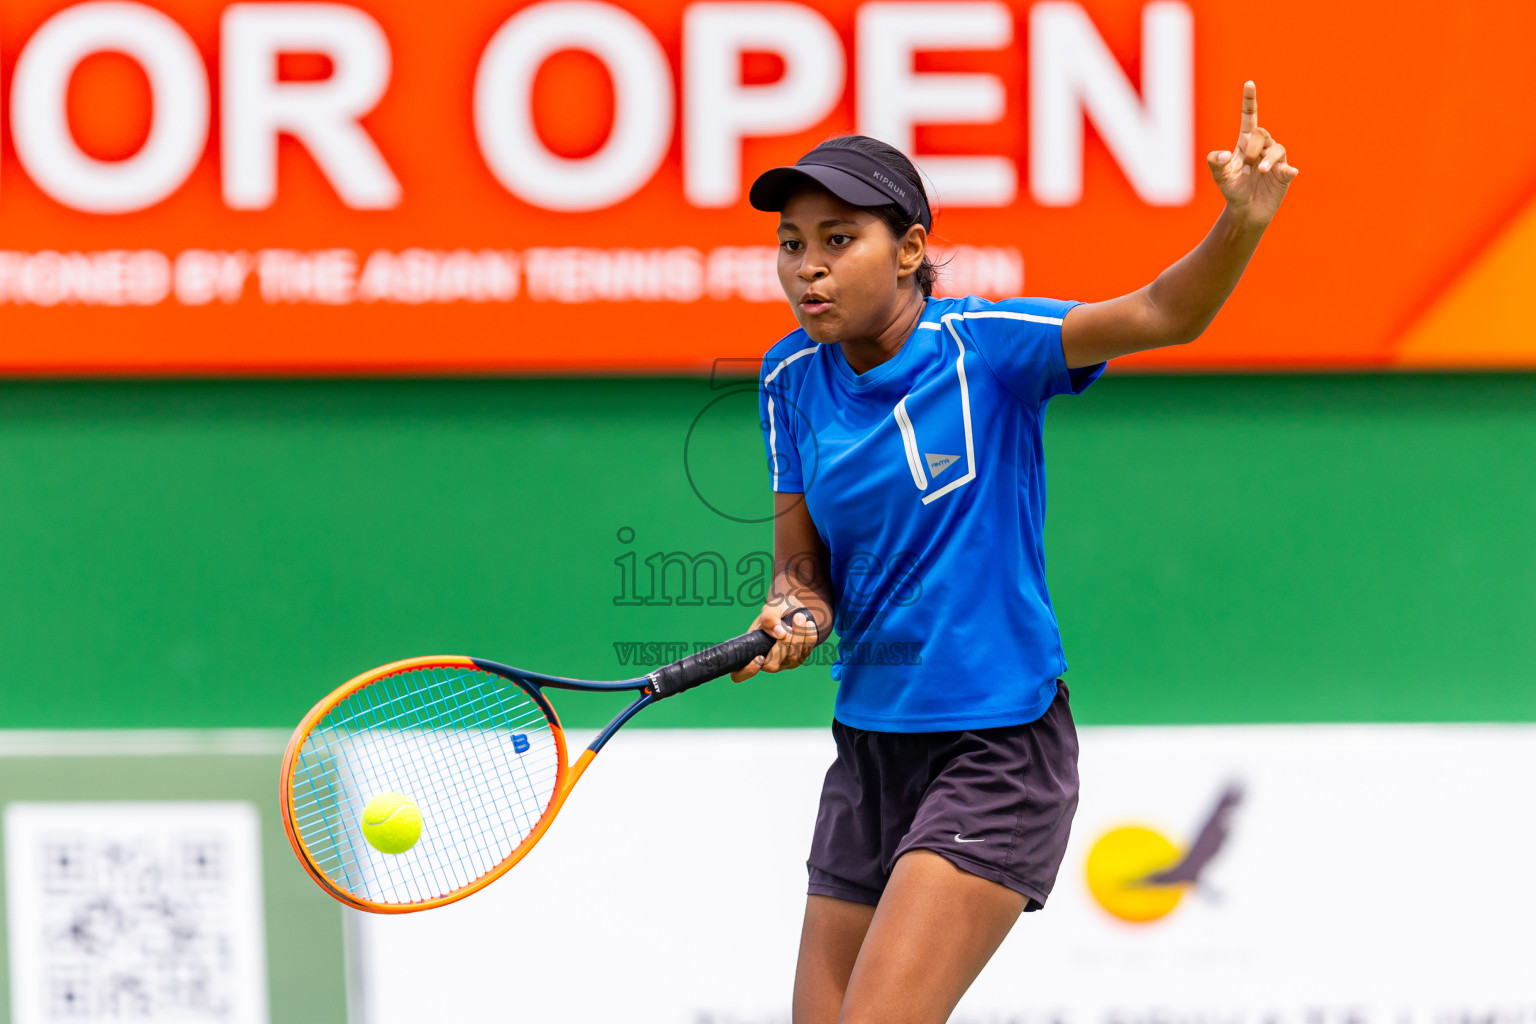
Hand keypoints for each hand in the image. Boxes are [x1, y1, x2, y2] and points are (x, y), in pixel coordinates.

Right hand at [729, 603, 818, 682]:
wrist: (794, 610)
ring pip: (792, 657)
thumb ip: (769, 618)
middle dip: (781, 645)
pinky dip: (809, 636)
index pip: (740, 673)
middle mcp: (767, 661)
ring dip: (798, 636)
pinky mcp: (800, 658)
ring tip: (799, 617)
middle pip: (772, 665)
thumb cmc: (777, 612)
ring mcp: (784, 663)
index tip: (758, 657)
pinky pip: (806, 650)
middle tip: (787, 626)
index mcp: (751, 651)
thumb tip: (779, 633)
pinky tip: (808, 623)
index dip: (747, 671)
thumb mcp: (770, 609)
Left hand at [1206, 81, 1298, 227]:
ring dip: (1268, 159)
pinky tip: (1288, 172)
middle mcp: (1262, 147)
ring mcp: (1275, 159)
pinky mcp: (1284, 174)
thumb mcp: (1219, 176)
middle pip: (1261, 134)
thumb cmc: (1232, 188)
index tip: (1248, 83)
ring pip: (1277, 148)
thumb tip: (1224, 154)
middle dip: (1252, 150)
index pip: (1249, 117)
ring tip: (1261, 171)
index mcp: (1245, 142)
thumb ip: (1215, 163)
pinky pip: (1289, 167)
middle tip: (1244, 170)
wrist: (1245, 209)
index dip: (1249, 100)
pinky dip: (1288, 169)